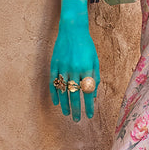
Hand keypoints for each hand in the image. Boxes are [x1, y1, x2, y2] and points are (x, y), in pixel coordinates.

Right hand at [49, 0, 99, 121]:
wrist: (72, 29)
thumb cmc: (87, 46)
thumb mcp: (95, 60)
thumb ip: (95, 77)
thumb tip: (94, 96)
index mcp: (87, 68)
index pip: (88, 92)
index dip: (89, 106)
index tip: (89, 116)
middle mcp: (74, 69)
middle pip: (75, 94)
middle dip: (76, 109)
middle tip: (77, 120)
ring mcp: (63, 67)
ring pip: (63, 90)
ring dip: (65, 104)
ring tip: (67, 114)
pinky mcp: (54, 64)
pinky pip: (53, 82)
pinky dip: (55, 94)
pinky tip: (57, 103)